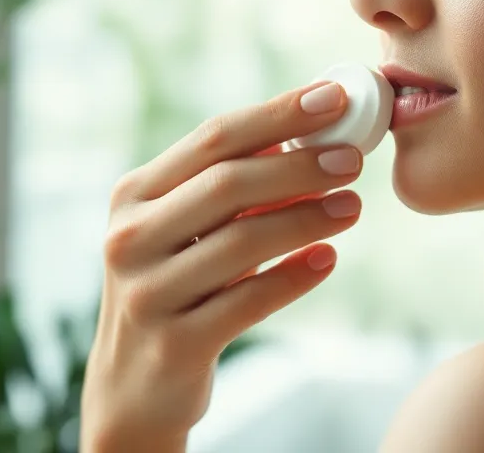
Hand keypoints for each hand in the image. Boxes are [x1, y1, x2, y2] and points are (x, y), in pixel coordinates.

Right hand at [80, 81, 364, 451]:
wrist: (133, 386)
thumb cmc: (175, 288)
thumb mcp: (182, 231)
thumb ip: (229, 188)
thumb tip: (312, 137)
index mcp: (133, 195)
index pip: (212, 139)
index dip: (277, 114)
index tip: (333, 97)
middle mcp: (130, 237)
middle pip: (226, 184)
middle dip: (298, 166)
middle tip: (353, 160)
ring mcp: (148, 292)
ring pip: (241, 242)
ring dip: (306, 218)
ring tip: (352, 206)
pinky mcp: (175, 342)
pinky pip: (248, 301)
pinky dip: (294, 276)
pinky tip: (327, 259)